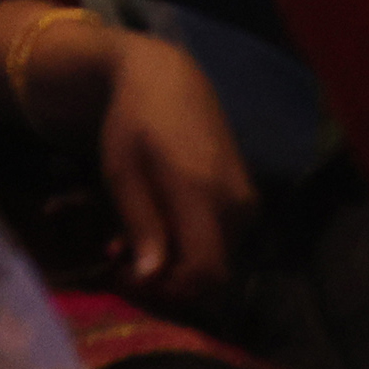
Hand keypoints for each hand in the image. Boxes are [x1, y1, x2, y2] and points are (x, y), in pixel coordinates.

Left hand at [90, 27, 253, 294]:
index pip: (206, 270)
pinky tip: (157, 228)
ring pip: (217, 258)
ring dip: (176, 263)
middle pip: (212, 272)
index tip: (130, 281)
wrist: (167, 79)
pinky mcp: (248, 199)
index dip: (170, 290)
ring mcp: (247, 201)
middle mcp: (235, 202)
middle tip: (122, 265)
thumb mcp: (121, 171)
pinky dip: (190, 244)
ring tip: (130, 243)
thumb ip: (141, 224)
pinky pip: (223, 239)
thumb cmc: (133, 122)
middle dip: (167, 281)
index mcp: (203, 192)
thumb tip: (152, 277)